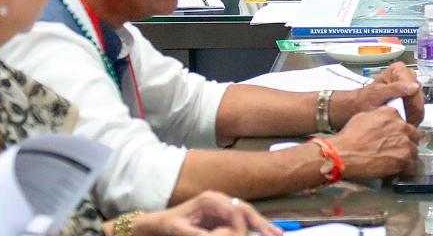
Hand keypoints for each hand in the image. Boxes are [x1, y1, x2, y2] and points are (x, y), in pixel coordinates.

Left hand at [130, 191, 279, 235]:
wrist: (155, 225)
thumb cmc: (166, 225)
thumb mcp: (179, 230)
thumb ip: (198, 234)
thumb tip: (223, 235)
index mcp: (210, 199)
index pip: (234, 210)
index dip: (241, 225)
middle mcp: (219, 201)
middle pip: (245, 210)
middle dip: (261, 222)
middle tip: (276, 234)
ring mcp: (222, 208)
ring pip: (247, 215)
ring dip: (261, 225)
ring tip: (276, 234)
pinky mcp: (221, 217)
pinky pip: (241, 221)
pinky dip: (253, 227)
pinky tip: (264, 232)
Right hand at [329, 106, 421, 178]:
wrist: (345, 154)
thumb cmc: (349, 137)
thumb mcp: (364, 116)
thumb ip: (380, 116)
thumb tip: (384, 121)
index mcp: (392, 113)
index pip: (404, 121)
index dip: (400, 130)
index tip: (395, 136)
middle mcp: (402, 126)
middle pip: (414, 134)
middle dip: (407, 141)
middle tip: (397, 149)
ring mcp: (405, 143)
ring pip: (414, 150)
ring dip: (407, 155)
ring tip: (396, 161)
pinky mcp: (404, 159)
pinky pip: (412, 165)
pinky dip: (406, 168)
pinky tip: (398, 170)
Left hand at [340, 62, 423, 126]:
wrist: (357, 107)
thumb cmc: (364, 100)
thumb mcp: (378, 93)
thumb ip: (396, 88)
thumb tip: (414, 87)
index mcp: (399, 70)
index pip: (415, 86)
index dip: (413, 103)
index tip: (408, 115)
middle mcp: (406, 76)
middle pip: (419, 95)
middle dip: (413, 110)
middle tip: (406, 121)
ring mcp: (409, 86)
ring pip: (419, 102)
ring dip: (413, 114)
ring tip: (403, 122)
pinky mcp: (410, 96)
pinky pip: (417, 107)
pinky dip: (411, 116)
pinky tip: (404, 121)